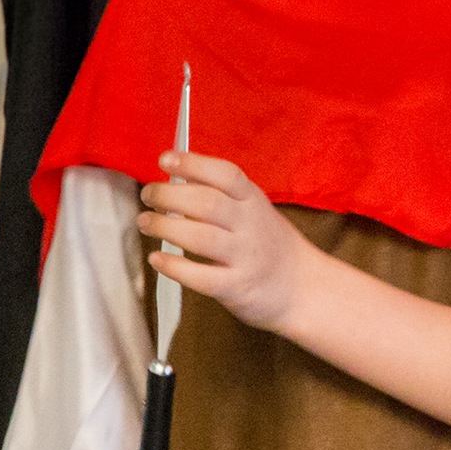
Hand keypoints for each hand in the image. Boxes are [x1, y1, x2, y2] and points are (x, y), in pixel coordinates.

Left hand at [140, 151, 314, 332]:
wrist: (305, 289)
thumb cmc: (269, 246)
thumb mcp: (254, 211)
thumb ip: (221, 197)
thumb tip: (173, 182)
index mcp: (254, 201)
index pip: (225, 174)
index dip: (193, 164)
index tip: (165, 160)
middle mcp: (251, 226)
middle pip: (207, 204)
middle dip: (168, 196)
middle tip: (148, 196)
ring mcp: (246, 258)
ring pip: (200, 237)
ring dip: (165, 227)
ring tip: (146, 222)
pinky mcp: (238, 287)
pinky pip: (202, 277)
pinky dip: (175, 267)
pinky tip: (157, 259)